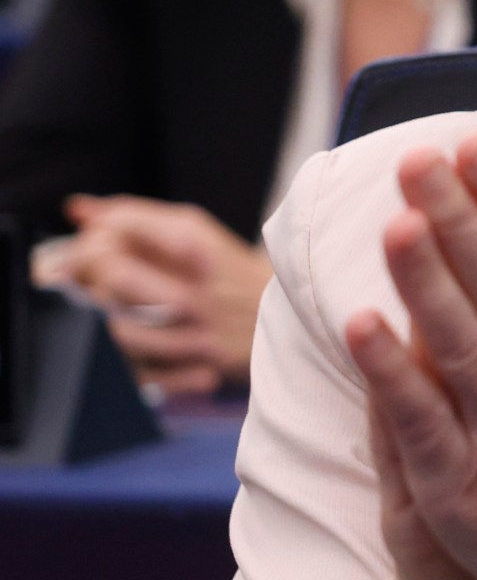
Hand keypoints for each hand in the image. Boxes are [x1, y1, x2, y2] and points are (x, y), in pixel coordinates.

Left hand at [34, 197, 271, 393]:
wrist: (295, 308)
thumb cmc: (229, 268)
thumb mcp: (191, 229)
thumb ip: (134, 216)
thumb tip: (78, 209)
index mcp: (191, 240)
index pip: (119, 226)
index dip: (90, 236)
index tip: (86, 247)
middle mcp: (194, 283)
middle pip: (114, 273)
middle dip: (90, 276)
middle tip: (88, 280)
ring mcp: (199, 326)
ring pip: (120, 329)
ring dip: (105, 321)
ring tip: (109, 313)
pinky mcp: (204, 360)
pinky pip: (145, 370)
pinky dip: (128, 361)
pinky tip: (130, 347)